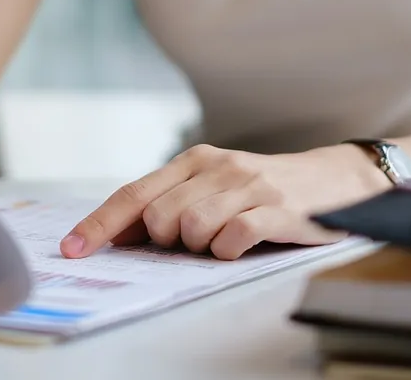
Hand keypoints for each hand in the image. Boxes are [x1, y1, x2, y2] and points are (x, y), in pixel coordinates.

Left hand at [59, 143, 391, 260]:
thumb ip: (172, 203)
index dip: (99, 223)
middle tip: (194, 242)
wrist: (338, 180)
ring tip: (224, 240)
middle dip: (166, 242)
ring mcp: (250, 186)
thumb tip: (119, 236)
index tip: (72, 249)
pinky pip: (233, 236)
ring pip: (192, 227)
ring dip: (200, 247)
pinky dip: (228, 250)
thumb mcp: (216, 187)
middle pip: (160, 217)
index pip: (134, 194)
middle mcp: (219, 167)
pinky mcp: (278, 209)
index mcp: (195, 161)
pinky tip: (241, 245)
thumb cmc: (265, 190)